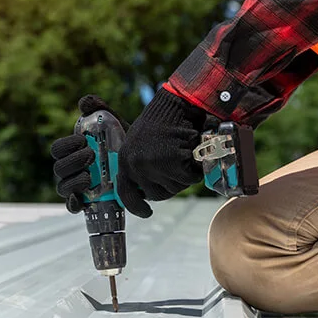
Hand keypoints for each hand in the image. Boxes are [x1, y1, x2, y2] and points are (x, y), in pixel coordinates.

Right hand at [50, 95, 129, 213]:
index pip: (57, 149)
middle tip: (91, 155)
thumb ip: (99, 108)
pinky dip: (74, 203)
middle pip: (59, 168)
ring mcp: (76, 187)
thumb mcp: (113, 123)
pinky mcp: (86, 202)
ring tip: (91, 176)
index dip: (66, 145)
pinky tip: (82, 199)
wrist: (141, 163)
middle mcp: (69, 170)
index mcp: (71, 151)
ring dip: (74, 181)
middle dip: (73, 162)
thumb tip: (84, 103)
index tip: (83, 140)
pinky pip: (72, 206)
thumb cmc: (121, 142)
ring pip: (63, 187)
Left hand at [51, 90, 212, 217]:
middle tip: (173, 164)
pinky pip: (188, 180)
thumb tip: (138, 193)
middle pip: (155, 194)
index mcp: (124, 161)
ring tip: (179, 155)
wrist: (174, 105)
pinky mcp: (174, 164)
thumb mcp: (135, 143)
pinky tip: (189, 154)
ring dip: (181, 177)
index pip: (125, 193)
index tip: (145, 212)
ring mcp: (154, 165)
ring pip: (174, 188)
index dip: (136, 206)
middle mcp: (136, 165)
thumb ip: (133, 166)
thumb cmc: (158, 124)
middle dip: (167, 184)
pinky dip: (193, 171)